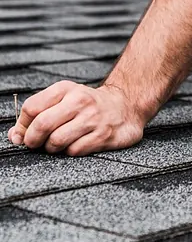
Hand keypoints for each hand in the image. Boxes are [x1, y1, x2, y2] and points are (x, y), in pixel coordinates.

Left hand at [7, 82, 143, 155]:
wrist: (127, 105)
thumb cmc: (89, 105)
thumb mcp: (65, 99)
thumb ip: (38, 114)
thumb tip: (15, 135)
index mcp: (66, 89)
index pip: (32, 108)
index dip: (23, 125)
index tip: (24, 133)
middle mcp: (80, 101)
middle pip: (42, 125)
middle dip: (33, 140)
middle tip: (36, 144)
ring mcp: (93, 118)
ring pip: (56, 141)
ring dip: (52, 148)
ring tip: (58, 144)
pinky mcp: (103, 135)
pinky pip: (74, 151)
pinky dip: (70, 152)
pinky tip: (76, 144)